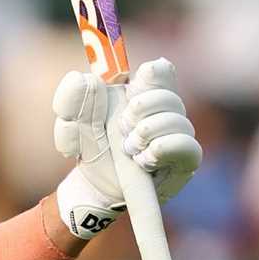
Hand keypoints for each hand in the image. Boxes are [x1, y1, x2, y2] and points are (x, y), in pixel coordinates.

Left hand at [52, 58, 201, 238]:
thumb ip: (71, 98)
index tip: (132, 86)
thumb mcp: (71, 123)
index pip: (159, 71)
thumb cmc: (89, 149)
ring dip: (146, 134)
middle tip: (122, 126)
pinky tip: (144, 160)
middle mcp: (163, 111)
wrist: (96, 188)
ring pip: (178, 120)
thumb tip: (85, 78)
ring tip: (129, 148)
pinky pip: (187, 144)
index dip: (151, 74)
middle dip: (140, 110)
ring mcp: (176, 133)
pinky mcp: (186, 158)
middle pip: (168, 95)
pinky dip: (161, 149)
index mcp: (139, 94)